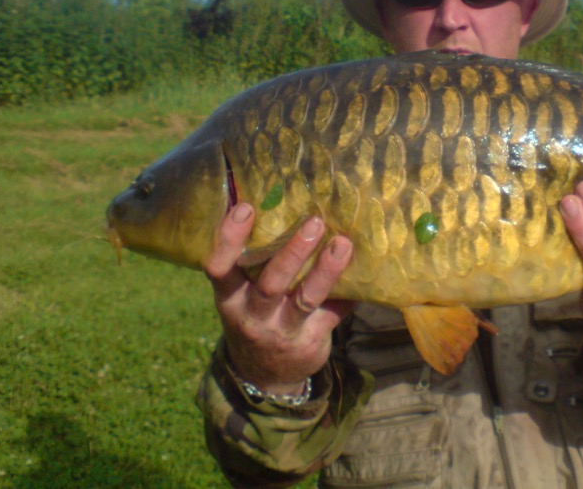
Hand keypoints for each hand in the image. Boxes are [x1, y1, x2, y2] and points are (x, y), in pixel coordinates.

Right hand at [204, 203, 355, 394]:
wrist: (265, 376)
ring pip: (305, 299)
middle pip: (271, 282)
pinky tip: (364, 276)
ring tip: (342, 244)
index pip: (219, 267)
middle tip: (314, 221)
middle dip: (293, 251)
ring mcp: (281, 331)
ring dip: (326, 270)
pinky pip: (333, 313)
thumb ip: (256, 261)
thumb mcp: (241, 295)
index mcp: (230, 296)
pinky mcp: (309, 342)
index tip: (246, 207)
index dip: (229, 238)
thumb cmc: (255, 314)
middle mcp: (252, 315)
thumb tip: (286, 205)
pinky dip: (348, 293)